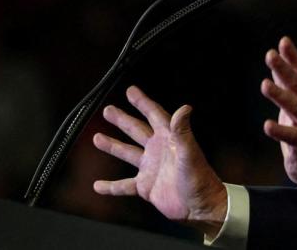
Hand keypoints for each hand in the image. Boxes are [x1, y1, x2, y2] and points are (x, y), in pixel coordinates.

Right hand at [92, 86, 227, 238]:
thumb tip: (185, 108)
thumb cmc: (199, 178)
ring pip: (127, 153)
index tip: (131, 91)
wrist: (199, 206)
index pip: (154, 115)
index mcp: (169, 139)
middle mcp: (158, 151)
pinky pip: (124, 186)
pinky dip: (111, 186)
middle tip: (108, 110)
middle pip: (137, 130)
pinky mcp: (146, 186)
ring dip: (113, 146)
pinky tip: (98, 185)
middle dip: (123, 119)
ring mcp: (151, 168)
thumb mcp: (189, 152)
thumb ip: (183, 131)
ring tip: (97, 138)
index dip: (142, 102)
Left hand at [261, 36, 296, 202]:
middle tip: (270, 55)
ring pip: (295, 107)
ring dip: (280, 95)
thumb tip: (275, 56)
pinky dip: (279, 130)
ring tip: (265, 85)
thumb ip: (285, 81)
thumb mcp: (295, 101)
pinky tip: (267, 125)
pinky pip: (291, 136)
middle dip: (284, 69)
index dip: (293, 56)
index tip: (283, 41)